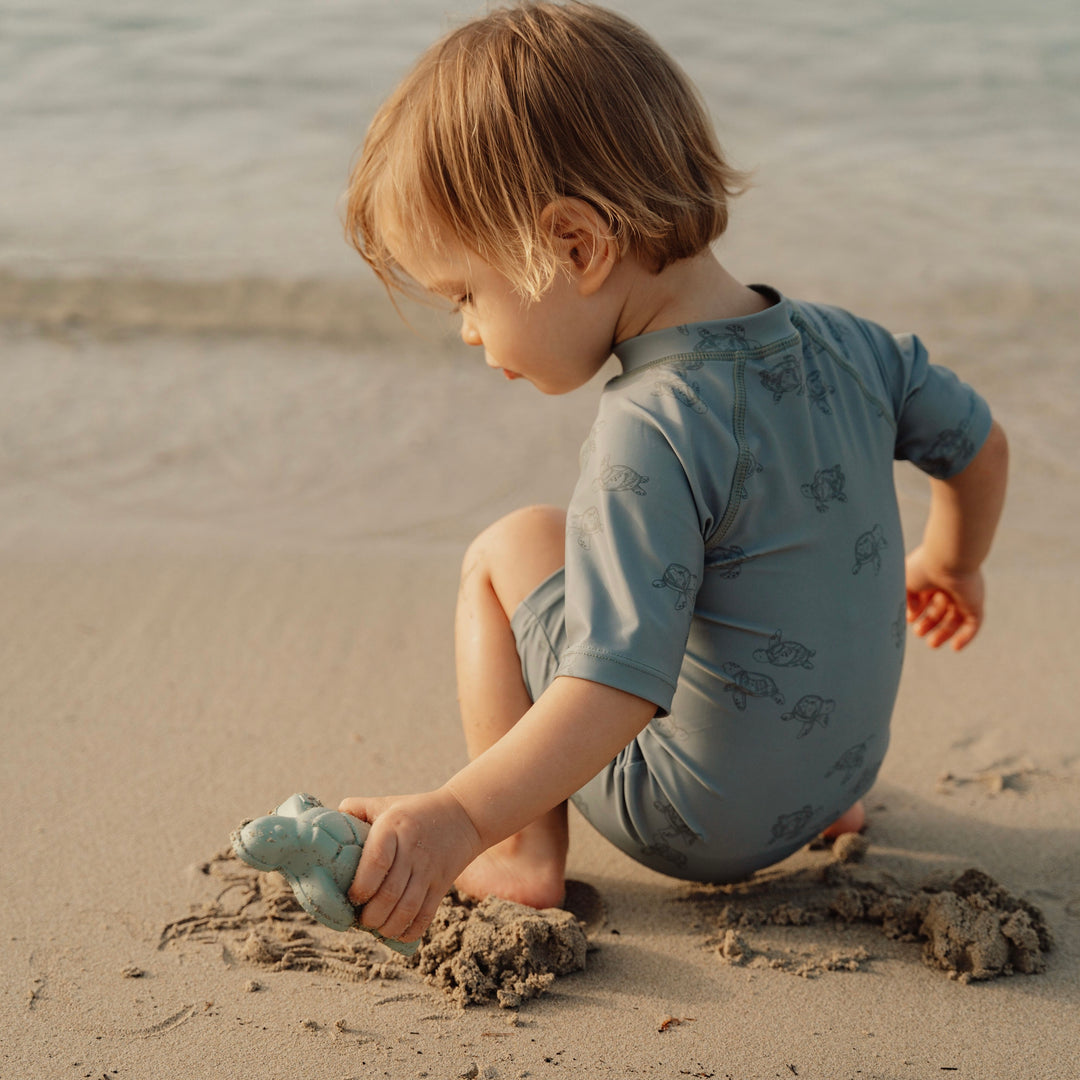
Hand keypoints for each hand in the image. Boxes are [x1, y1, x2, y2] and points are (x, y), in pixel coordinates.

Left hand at [338, 787, 482, 942]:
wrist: (464, 815)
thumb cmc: (415, 810)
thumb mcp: (385, 803)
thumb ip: (356, 809)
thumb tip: (325, 825)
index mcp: (394, 828)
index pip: (377, 861)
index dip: (362, 886)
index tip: (352, 897)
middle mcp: (412, 850)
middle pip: (390, 893)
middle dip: (371, 915)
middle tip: (360, 920)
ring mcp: (429, 869)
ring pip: (408, 908)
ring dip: (388, 926)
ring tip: (376, 927)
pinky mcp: (442, 884)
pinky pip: (427, 915)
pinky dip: (410, 931)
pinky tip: (398, 933)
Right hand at [904, 544, 984, 650]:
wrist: (948, 559)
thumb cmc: (924, 566)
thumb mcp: (905, 581)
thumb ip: (906, 597)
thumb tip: (913, 612)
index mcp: (932, 578)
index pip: (925, 599)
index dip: (917, 611)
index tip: (909, 619)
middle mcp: (949, 587)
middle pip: (940, 610)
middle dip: (929, 624)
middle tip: (919, 633)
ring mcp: (964, 596)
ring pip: (955, 619)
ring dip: (944, 633)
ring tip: (932, 645)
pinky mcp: (976, 604)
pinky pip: (973, 624)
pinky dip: (965, 637)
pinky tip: (955, 648)